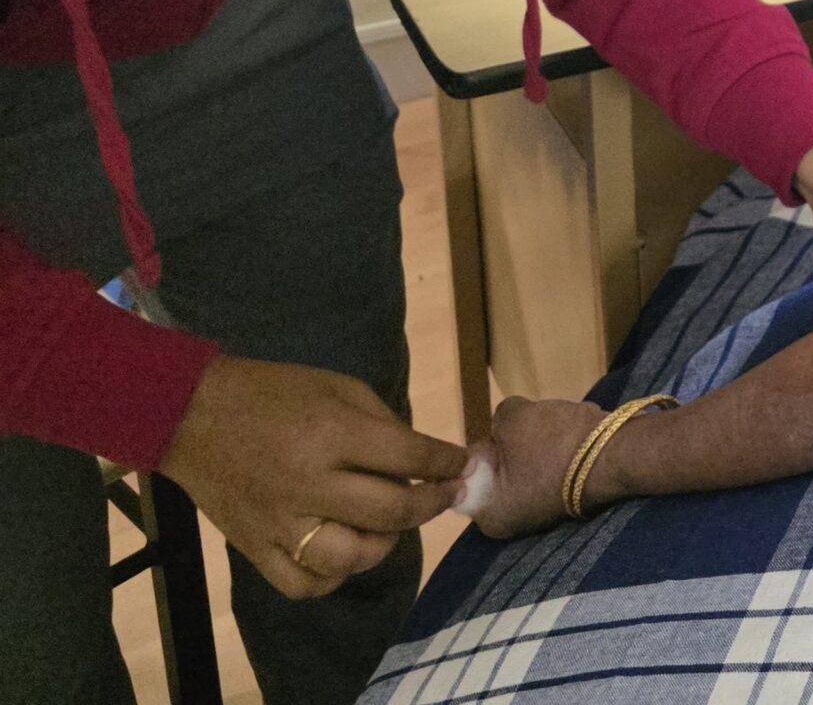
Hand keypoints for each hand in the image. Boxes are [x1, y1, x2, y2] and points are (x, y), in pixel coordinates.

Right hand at [159, 356, 466, 597]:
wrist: (191, 415)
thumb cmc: (273, 393)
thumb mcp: (338, 387)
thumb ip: (383, 423)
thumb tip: (423, 457)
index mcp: (331, 434)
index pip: (408, 458)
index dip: (446, 463)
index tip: (462, 464)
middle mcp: (308, 484)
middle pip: (390, 513)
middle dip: (433, 504)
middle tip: (446, 494)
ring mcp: (279, 523)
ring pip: (350, 558)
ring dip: (384, 545)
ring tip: (390, 525)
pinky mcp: (253, 548)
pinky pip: (303, 584)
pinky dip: (333, 576)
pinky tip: (346, 552)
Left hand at [464, 396, 605, 538]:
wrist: (619, 453)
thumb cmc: (557, 443)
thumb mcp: (514, 418)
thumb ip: (497, 419)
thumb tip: (505, 424)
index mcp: (491, 513)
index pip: (469, 471)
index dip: (486, 440)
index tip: (503, 428)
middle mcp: (513, 522)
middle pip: (498, 467)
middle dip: (513, 441)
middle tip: (530, 425)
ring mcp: (541, 512)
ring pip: (526, 464)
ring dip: (537, 442)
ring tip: (555, 427)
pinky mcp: (566, 498)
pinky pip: (549, 467)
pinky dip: (557, 449)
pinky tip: (571, 436)